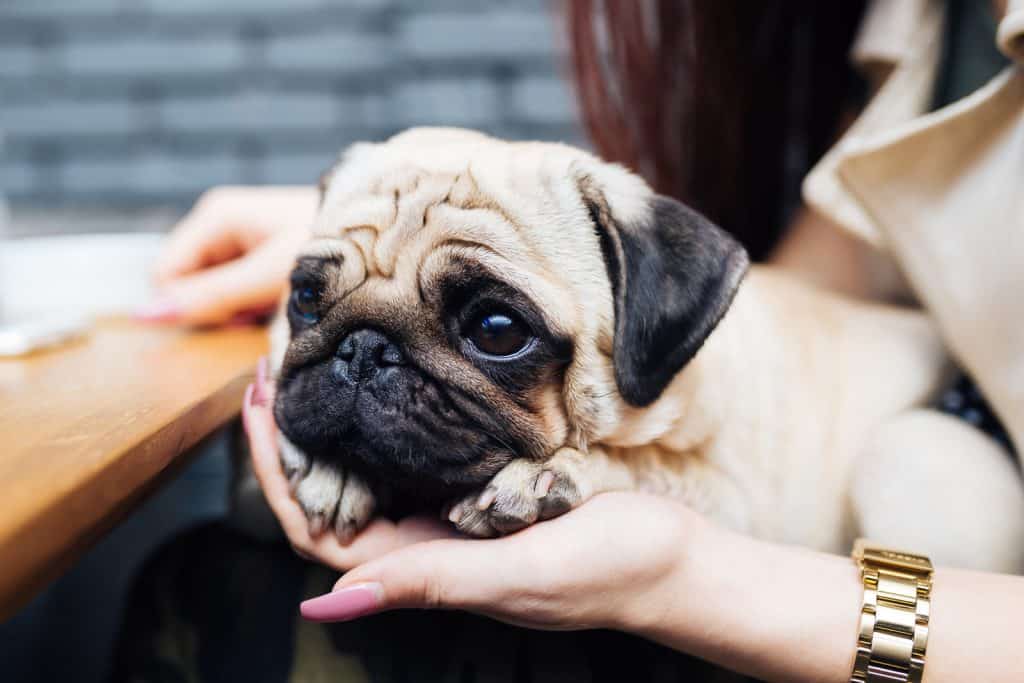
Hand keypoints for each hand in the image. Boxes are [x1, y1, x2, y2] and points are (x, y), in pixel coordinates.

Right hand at [141, 186, 318, 325]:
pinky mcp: (264, 258)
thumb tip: (144, 316)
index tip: (239, 313)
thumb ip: (210, 297)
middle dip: (219, 308)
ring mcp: (243, 241)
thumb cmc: (333, 248)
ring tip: (281, 304)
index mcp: (216, 216)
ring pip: (214, 293)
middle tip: (265, 309)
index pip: (165, 275)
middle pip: (188, 284)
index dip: (193, 305)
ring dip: (241, 310)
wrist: (387, 239)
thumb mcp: (268, 276)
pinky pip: (240, 293)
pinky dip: (258, 307)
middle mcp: (224, 224)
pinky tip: (286, 303)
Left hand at [242, 360, 697, 631]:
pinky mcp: (487, 489)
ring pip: (372, 471)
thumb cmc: (606, 572)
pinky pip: (419, 454)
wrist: (672, 558)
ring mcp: (455, 517)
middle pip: (334, 494)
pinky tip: (388, 380)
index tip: (260, 404)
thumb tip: (325, 604)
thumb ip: (428, 582)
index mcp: (421, 569)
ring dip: (337, 422)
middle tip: (276, 366)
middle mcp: (427, 543)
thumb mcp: (517, 575)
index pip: (319, 528)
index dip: (277, 472)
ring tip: (317, 364)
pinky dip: (390, 417)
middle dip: (294, 435)